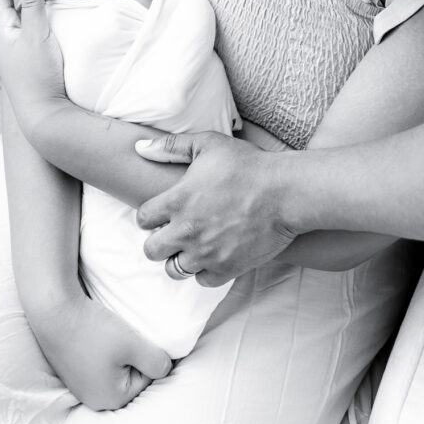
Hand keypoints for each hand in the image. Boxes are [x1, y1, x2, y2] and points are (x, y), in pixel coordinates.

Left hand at [0, 0, 66, 135]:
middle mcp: (8, 40)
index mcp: (4, 31)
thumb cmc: (39, 76)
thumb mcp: (36, 36)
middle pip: (10, 5)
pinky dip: (40, 18)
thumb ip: (32, 6)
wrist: (46, 116)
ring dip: (31, 2)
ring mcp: (19, 52)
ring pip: (23, 19)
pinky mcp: (33, 62)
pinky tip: (54, 15)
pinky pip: (33, 32)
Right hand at [34, 290, 171, 410]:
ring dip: (118, 349)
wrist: (53, 310)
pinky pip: (97, 360)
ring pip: (113, 365)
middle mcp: (93, 398)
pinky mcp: (70, 367)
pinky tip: (98, 331)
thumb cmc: (93, 329)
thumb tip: (165, 368)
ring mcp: (79, 383)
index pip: (146, 377)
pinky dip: (101, 346)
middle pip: (129, 373)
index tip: (139, 335)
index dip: (147, 352)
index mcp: (111, 399)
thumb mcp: (133, 344)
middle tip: (126, 332)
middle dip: (132, 353)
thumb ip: (156, 361)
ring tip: (111, 329)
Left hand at [135, 132, 296, 283]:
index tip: (162, 212)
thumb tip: (139, 148)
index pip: (142, 218)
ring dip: (179, 258)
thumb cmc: (247, 165)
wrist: (284, 192)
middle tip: (172, 232)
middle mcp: (186, 231)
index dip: (150, 215)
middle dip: (159, 241)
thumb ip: (170, 146)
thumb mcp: (207, 144)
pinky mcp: (226, 268)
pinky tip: (212, 255)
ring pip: (174, 269)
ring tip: (192, 245)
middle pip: (151, 250)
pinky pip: (202, 280)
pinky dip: (204, 270)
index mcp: (176, 201)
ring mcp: (205, 253)